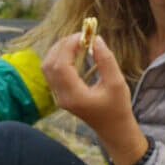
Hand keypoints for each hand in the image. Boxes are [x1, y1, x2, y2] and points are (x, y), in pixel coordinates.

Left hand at [41, 34, 147, 164]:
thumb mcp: (117, 83)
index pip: (61, 66)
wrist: (113, 129)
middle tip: (81, 36)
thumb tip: (96, 39)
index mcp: (74, 96)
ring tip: (77, 41)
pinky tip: (74, 52)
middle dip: (62, 45)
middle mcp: (61, 96)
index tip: (84, 35)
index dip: (69, 46)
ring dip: (59, 50)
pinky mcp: (60, 94)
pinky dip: (59, 57)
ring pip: (47, 67)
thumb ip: (106, 60)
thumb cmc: (117, 107)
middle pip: (49, 65)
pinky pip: (52, 72)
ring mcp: (58, 96)